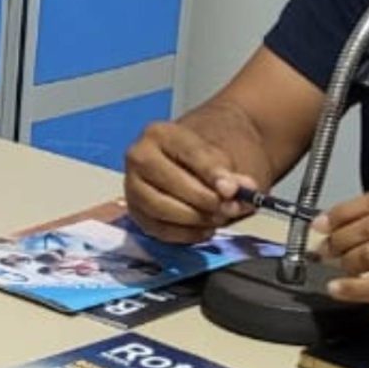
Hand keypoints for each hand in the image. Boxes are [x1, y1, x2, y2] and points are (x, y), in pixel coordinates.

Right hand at [122, 120, 259, 243]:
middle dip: (203, 198)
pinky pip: (158, 229)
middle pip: (170, 181)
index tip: (231, 190)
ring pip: (160, 207)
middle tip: (228, 208)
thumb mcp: (222, 160)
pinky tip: (205, 230)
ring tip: (218, 218)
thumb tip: (236, 193)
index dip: (211, 173)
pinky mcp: (135, 213)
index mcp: (159, 133)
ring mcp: (132, 186)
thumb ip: (233, 176)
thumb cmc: (204, 161)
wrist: (187, 165)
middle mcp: (138, 157)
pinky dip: (185, 234)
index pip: (188, 153)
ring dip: (194, 218)